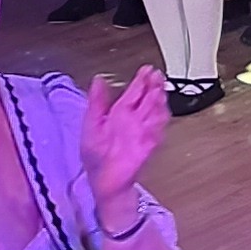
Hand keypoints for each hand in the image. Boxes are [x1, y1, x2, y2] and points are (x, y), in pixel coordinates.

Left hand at [75, 71, 169, 219]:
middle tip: (157, 76)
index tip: (147, 70)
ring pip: (156, 114)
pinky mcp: (147, 147)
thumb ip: (97, 102)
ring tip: (159, 93)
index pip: (135, 91)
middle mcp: (134, 121)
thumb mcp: (91, 123)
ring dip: (159, 104)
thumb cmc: (96, 154)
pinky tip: (159, 117)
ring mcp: (142, 133)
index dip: (142, 80)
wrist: (103, 180)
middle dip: (155, 87)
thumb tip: (98, 80)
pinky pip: (156, 134)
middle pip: (149, 100)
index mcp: (120, 112)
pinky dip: (158, 126)